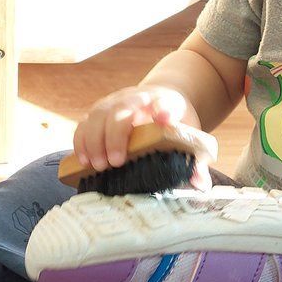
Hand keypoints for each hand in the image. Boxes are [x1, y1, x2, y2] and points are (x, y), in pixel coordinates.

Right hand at [73, 86, 210, 189]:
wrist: (162, 97)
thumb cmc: (176, 120)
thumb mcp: (190, 134)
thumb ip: (196, 159)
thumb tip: (200, 184)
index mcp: (164, 101)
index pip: (164, 102)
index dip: (163, 110)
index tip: (164, 119)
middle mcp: (137, 98)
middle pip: (121, 109)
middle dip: (115, 135)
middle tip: (114, 163)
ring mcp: (115, 102)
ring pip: (98, 115)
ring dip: (93, 140)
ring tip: (95, 166)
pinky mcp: (99, 111)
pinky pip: (85, 122)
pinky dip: (81, 140)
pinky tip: (82, 160)